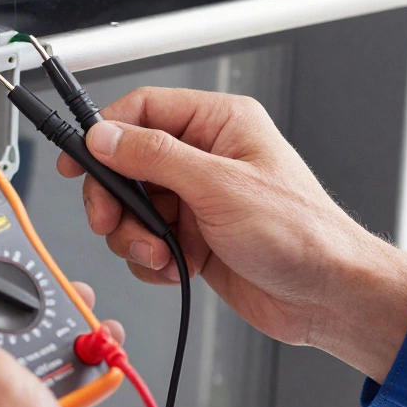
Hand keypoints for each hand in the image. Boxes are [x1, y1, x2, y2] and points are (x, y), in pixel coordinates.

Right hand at [57, 88, 406, 381]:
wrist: (327, 296)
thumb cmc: (302, 234)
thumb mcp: (220, 187)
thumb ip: (155, 157)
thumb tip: (107, 137)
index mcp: (220, 125)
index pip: (145, 110)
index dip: (105, 133)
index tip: (78, 159)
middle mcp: (207, 158)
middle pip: (128, 164)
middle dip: (116, 198)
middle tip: (109, 220)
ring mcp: (199, 200)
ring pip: (133, 207)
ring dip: (135, 236)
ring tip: (160, 252)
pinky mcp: (194, 238)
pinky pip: (147, 241)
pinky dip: (152, 260)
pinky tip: (178, 268)